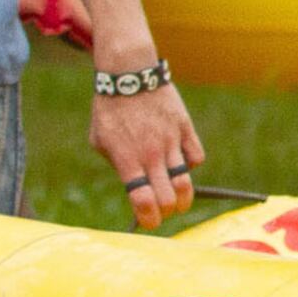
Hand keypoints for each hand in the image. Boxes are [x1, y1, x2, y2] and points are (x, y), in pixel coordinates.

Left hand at [91, 80, 203, 225]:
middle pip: (168, 198)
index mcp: (127, 160)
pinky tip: (182, 162)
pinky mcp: (185, 128)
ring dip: (183, 198)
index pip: (143, 201)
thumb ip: (118, 165)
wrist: (129, 74)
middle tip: (164, 210)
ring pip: (186, 182)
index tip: (150, 222)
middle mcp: (151, 154)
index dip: (149, 218)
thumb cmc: (110, 109)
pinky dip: (191, 165)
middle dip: (167, 211)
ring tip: (180, 200)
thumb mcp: (100, 141)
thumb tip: (134, 185)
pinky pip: (197, 157)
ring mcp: (171, 141)